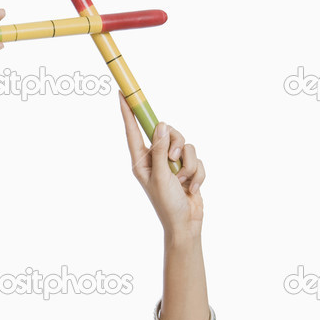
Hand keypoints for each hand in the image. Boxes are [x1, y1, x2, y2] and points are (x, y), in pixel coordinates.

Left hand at [118, 94, 204, 236]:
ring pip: (186, 145)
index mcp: (141, 160)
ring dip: (189, 164)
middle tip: (174, 161)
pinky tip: (192, 188)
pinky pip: (197, 159)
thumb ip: (160, 150)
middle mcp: (156, 159)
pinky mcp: (188, 168)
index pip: (133, 131)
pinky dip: (198, 174)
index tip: (122, 94)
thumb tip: (162, 126)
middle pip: (168, 132)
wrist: (186, 224)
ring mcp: (173, 163)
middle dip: (176, 145)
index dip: (128, 112)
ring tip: (183, 181)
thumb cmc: (167, 204)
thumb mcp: (160, 176)